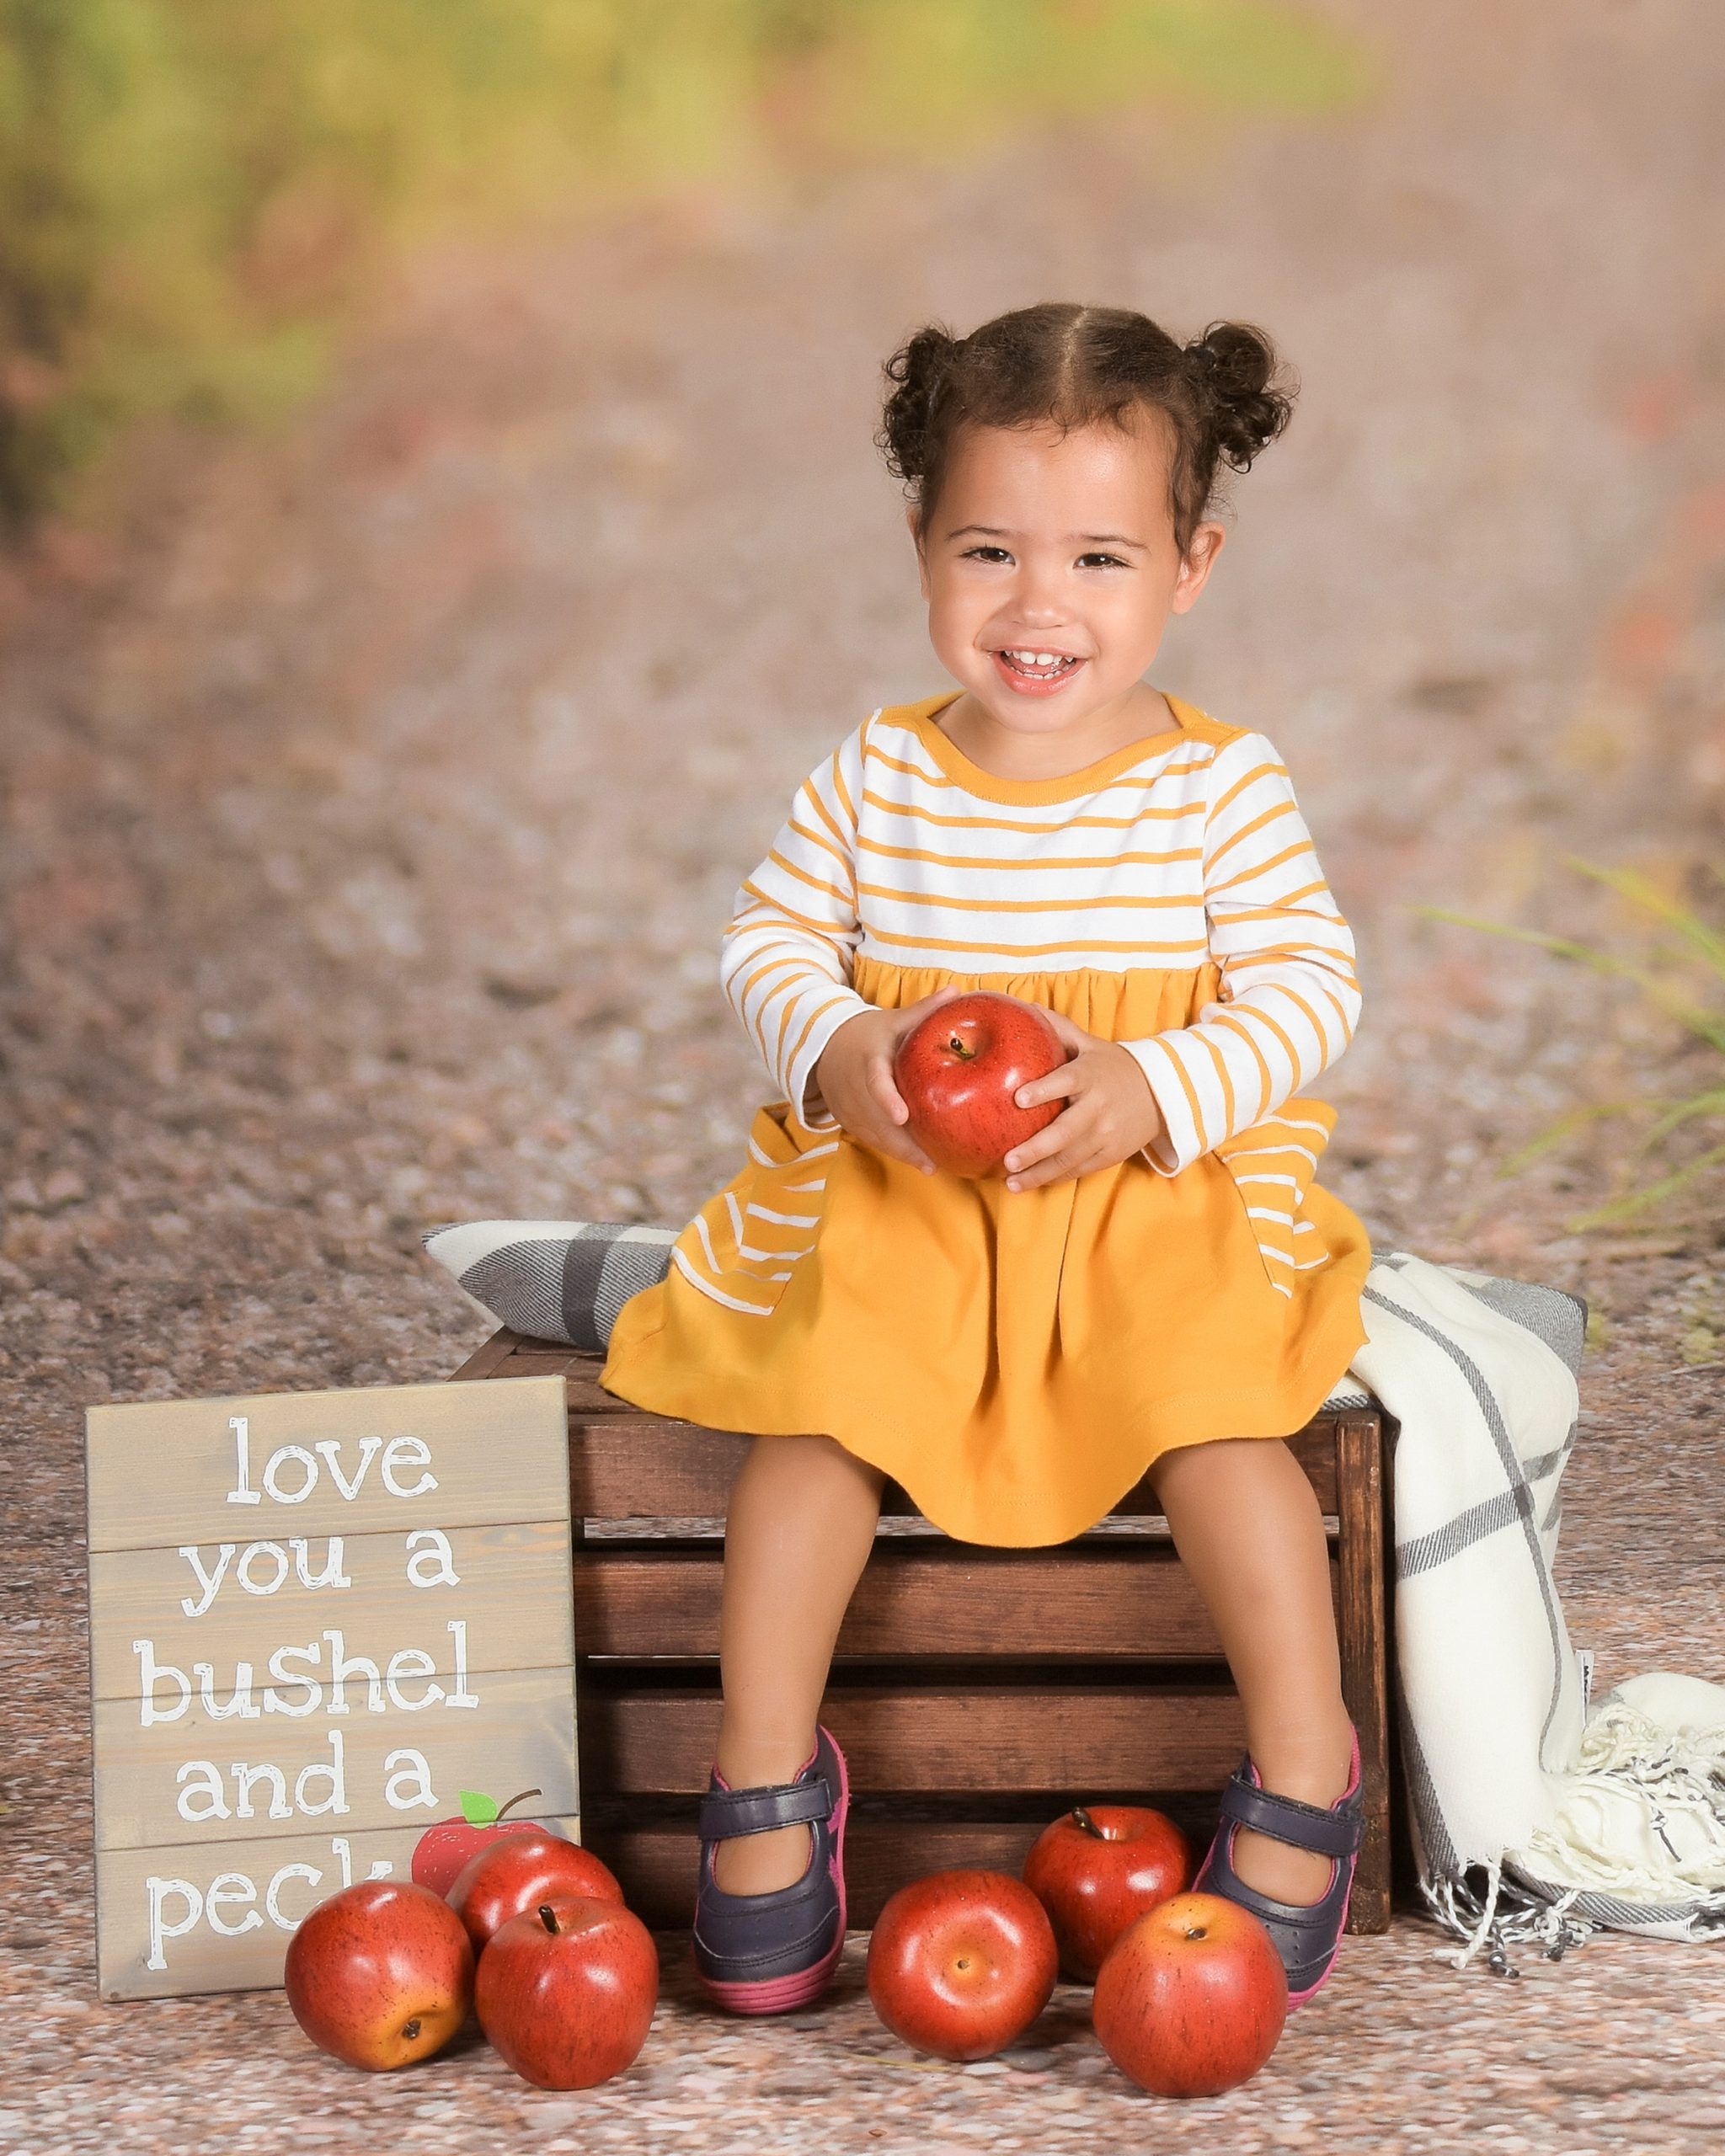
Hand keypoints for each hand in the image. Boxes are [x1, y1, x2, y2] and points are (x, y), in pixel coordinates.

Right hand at [808, 986, 968, 1173]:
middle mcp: (854, 1088)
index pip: (874, 1082)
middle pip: (876, 1120)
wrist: (824, 1047)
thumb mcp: (892, 1020)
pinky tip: (915, 1160)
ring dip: (899, 1152)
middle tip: (930, 1161)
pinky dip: (891, 1150)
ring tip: (929, 1166)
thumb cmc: (867, 1034)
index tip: (903, 1116)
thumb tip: (956, 993)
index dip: (886, 1099)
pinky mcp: (846, 1120)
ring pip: (873, 1135)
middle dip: (901, 1143)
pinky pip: (869, 1139)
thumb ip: (923, 1010)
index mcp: (868, 1060)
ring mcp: (847, 1107)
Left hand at [1000, 1011, 1164, 1190]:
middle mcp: (1099, 1107)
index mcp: (1091, 1075)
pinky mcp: (1111, 1154)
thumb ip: (1058, 1029)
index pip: (1067, 1081)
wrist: (1162, 1094)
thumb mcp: (1090, 1044)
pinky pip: (1080, 1169)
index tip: (1019, 1098)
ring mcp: (1107, 1134)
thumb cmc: (1114, 1066)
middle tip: (1009, 1160)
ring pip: (1070, 1158)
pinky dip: (1055, 1177)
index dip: (1044, 1090)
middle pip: (1066, 1132)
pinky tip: (1032, 1183)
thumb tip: (1024, 1008)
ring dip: (1039, 1173)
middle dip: (1036, 1149)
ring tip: (1011, 1182)